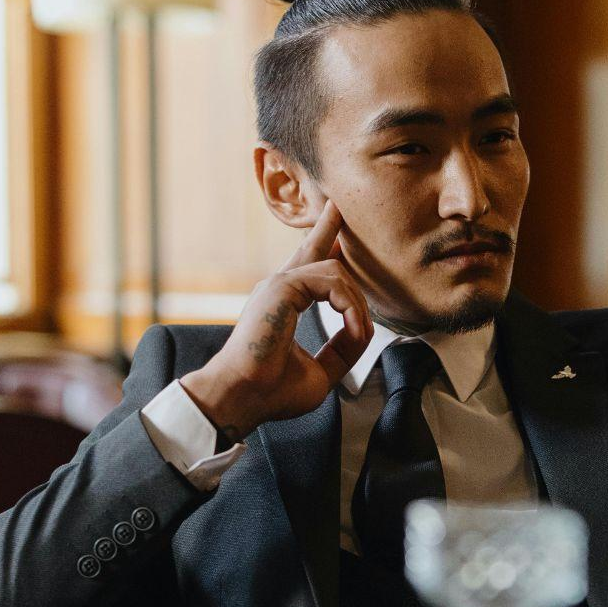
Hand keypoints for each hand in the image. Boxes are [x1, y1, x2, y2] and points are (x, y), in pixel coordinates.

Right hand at [180, 199, 373, 440]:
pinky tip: (354, 328)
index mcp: (283, 304)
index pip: (307, 270)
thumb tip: (363, 333)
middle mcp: (278, 289)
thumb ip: (340, 350)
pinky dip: (350, 307)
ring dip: (357, 304)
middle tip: (338, 209)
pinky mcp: (282, 287)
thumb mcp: (320, 371)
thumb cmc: (271, 392)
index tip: (336, 236)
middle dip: (328, 229)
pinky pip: (333, 283)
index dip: (323, 248)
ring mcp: (278, 285)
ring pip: (336, 272)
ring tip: (360, 331)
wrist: (244, 397)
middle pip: (310, 250)